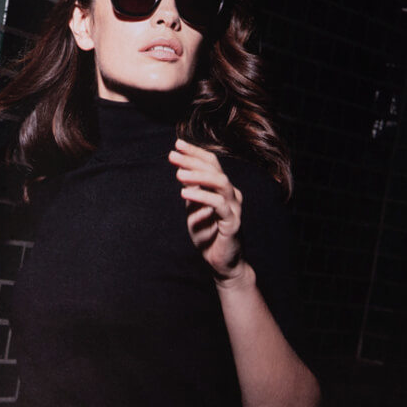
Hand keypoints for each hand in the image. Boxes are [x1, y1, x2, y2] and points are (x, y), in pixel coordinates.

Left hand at [170, 139, 249, 284]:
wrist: (222, 261)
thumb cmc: (208, 233)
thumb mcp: (195, 207)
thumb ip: (193, 189)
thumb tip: (182, 169)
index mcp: (223, 188)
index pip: (212, 163)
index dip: (195, 152)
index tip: (177, 144)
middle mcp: (231, 194)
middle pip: (215, 169)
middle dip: (193, 160)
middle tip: (172, 156)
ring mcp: (234, 207)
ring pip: (221, 183)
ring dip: (198, 176)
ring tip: (178, 174)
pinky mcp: (232, 223)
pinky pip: (219, 205)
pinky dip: (202, 196)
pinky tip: (184, 194)